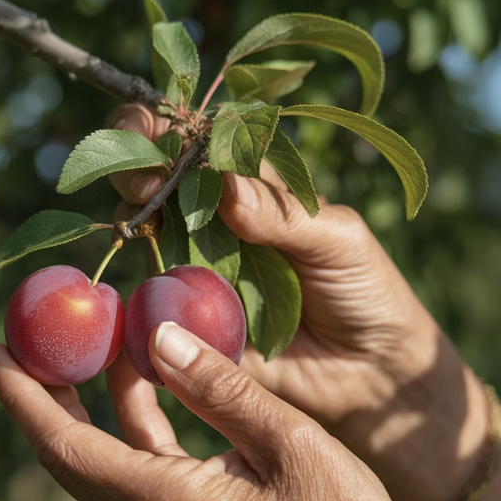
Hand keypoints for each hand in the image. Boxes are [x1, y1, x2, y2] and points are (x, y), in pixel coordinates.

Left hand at [0, 324, 422, 500]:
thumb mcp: (285, 440)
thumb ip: (218, 387)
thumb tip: (157, 337)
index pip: (64, 445)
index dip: (24, 396)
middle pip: (68, 453)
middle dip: (42, 393)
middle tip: (27, 337)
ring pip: (100, 457)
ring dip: (90, 401)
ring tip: (93, 341)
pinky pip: (135, 466)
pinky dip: (129, 420)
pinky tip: (146, 377)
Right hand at [107, 104, 486, 500]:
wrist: (368, 372)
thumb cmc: (365, 292)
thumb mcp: (339, 240)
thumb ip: (285, 212)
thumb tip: (224, 184)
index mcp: (257, 187)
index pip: (203, 142)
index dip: (168, 128)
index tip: (151, 131)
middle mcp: (219, 222)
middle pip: (160, 178)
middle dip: (138, 165)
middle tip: (143, 183)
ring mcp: (199, 269)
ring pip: (146, 231)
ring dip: (132, 219)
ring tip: (139, 225)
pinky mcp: (190, 318)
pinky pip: (151, 298)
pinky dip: (136, 286)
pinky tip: (138, 279)